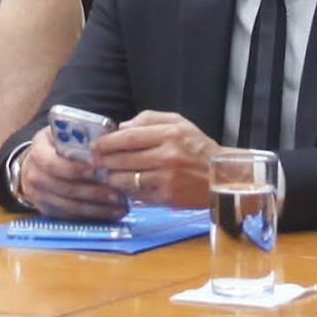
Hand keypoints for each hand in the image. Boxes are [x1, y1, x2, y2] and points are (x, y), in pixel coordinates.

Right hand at [14, 130, 125, 220]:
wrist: (37, 165)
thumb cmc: (58, 146)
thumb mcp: (64, 134)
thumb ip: (82, 136)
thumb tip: (110, 137)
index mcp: (38, 152)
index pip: (54, 164)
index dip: (75, 168)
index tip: (97, 169)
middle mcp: (34, 176)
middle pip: (64, 188)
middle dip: (93, 192)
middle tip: (117, 193)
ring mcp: (39, 196)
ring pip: (69, 206)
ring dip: (96, 208)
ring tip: (120, 206)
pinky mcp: (47, 210)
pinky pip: (71, 216)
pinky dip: (91, 216)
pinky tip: (110, 213)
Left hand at [93, 111, 220, 209]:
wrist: (222, 176)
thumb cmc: (198, 147)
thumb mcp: (179, 123)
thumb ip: (149, 119)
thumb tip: (122, 127)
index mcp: (169, 134)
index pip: (128, 138)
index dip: (106, 142)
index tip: (95, 145)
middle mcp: (166, 156)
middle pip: (122, 159)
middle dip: (103, 160)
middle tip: (94, 161)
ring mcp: (166, 179)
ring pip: (126, 179)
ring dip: (112, 177)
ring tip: (108, 174)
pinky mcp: (166, 197)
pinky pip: (137, 194)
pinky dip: (127, 190)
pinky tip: (125, 186)